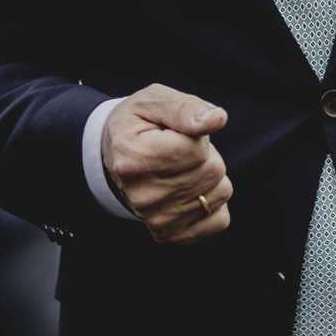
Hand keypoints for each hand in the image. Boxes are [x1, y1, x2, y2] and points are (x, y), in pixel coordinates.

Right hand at [104, 83, 231, 244]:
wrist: (114, 155)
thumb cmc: (137, 124)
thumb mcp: (154, 101)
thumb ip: (185, 108)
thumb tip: (217, 119)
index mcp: (134, 157)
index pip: (197, 148)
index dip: (195, 135)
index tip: (173, 133)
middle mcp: (143, 194)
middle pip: (212, 170)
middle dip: (205, 155)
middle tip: (177, 150)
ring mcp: (156, 218)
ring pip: (220, 192)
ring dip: (209, 177)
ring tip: (180, 169)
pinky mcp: (169, 234)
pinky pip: (220, 219)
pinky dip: (213, 203)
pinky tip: (189, 192)